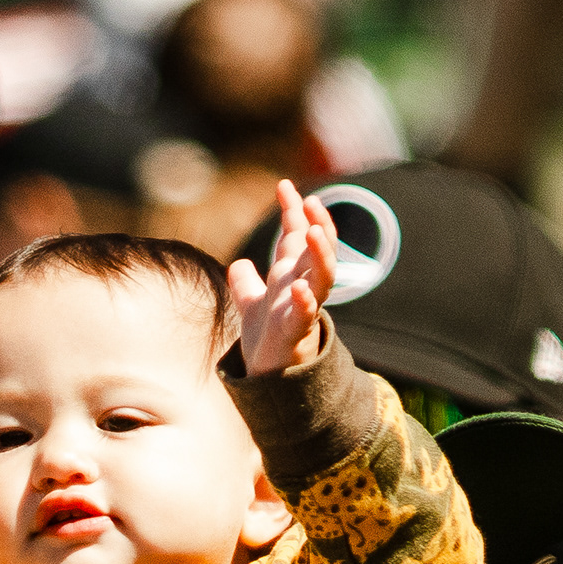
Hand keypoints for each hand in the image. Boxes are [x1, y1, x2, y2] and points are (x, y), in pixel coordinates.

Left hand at [226, 180, 336, 378]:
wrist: (268, 378)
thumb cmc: (266, 341)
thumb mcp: (251, 305)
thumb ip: (246, 283)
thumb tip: (240, 265)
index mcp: (291, 277)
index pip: (296, 238)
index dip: (293, 212)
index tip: (285, 186)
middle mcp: (301, 288)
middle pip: (318, 251)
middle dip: (319, 225)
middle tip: (312, 202)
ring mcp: (302, 309)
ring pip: (322, 278)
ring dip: (321, 254)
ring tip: (314, 232)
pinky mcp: (295, 333)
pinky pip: (305, 315)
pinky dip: (305, 301)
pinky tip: (299, 287)